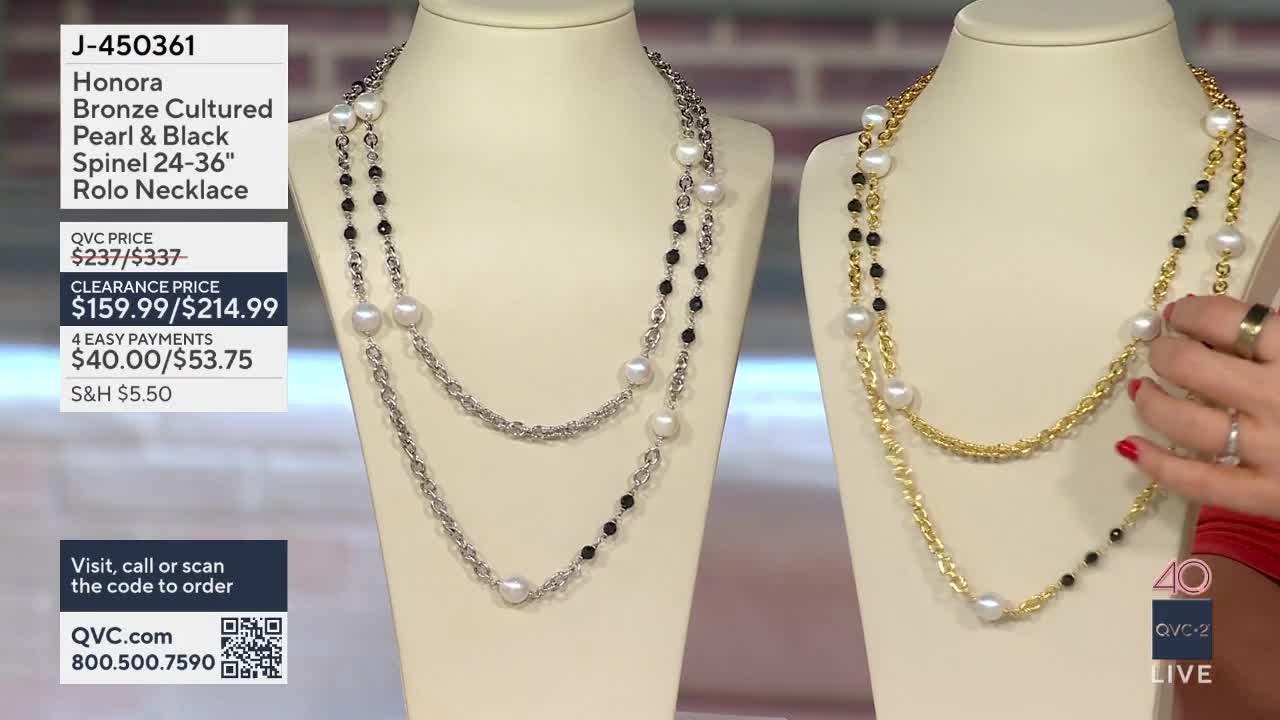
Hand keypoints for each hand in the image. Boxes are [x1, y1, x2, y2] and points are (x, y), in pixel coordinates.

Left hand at [1119, 294, 1279, 519]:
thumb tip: (1237, 319)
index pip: (1227, 319)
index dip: (1192, 312)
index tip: (1180, 314)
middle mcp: (1279, 397)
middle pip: (1191, 365)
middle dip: (1164, 352)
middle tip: (1160, 351)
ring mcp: (1270, 449)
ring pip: (1183, 420)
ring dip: (1151, 401)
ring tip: (1142, 389)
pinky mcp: (1267, 496)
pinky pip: (1197, 482)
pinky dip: (1157, 464)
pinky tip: (1132, 447)